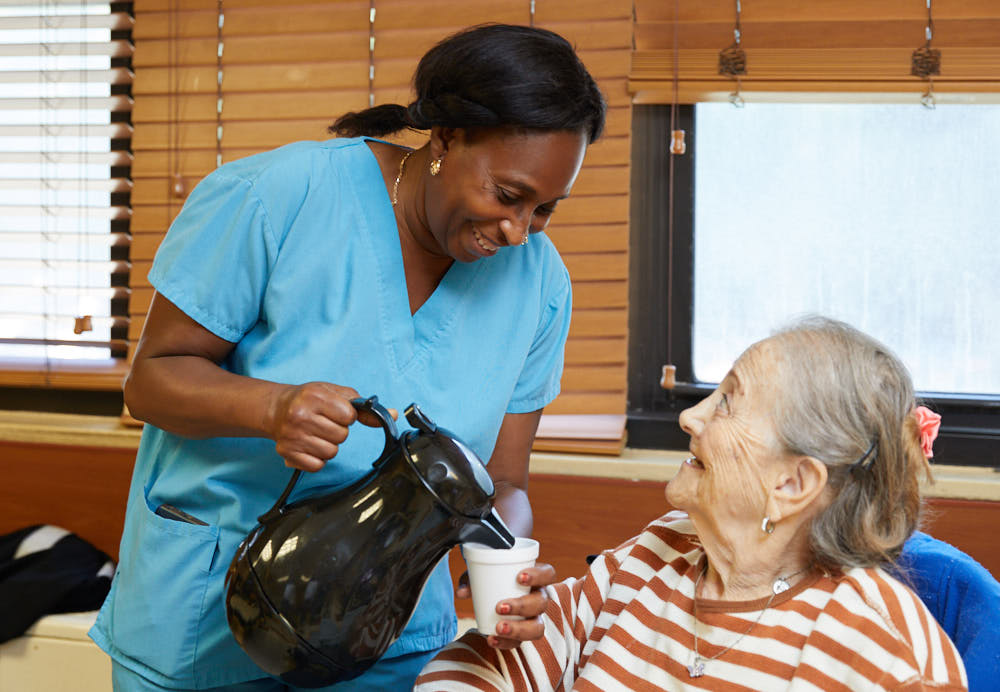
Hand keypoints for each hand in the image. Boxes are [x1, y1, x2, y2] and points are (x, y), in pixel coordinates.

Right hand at [267, 382, 395, 471]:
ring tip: (317, 434)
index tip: (336, 412)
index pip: (349, 416)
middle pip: (341, 436)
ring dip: (329, 445)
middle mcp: (300, 416)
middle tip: (325, 423)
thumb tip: (392, 415)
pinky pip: (317, 465)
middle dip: (338, 431)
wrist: (277, 409)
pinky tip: (309, 445)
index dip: (347, 416)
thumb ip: (363, 406)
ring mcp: (292, 436)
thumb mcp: (335, 394)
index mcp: (314, 396)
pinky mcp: (287, 453)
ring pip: (331, 452)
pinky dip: (317, 458)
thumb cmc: (310, 400)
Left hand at [457, 563, 557, 648]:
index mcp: (536, 579)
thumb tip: (461, 592)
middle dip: (522, 606)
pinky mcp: (522, 635)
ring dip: (518, 629)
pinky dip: (505, 643)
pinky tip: (491, 639)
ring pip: (537, 628)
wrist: (490, 597)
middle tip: (500, 607)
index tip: (519, 577)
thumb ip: (471, 580)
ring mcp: (534, 619)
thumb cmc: (491, 580)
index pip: (548, 574)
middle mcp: (539, 599)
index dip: (538, 576)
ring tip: (498, 628)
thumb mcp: (482, 574)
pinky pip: (520, 643)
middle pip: (541, 603)